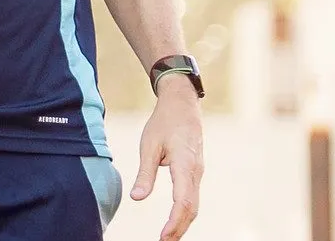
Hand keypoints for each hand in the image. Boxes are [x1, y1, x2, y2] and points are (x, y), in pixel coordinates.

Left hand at [131, 78, 203, 239]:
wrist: (182, 106)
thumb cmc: (163, 123)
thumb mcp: (149, 145)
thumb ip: (145, 173)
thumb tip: (137, 198)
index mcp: (185, 165)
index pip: (183, 201)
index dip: (175, 221)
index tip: (164, 236)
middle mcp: (195, 172)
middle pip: (191, 208)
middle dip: (179, 228)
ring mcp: (197, 173)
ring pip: (193, 204)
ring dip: (183, 222)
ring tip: (168, 237)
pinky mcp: (194, 172)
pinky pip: (192, 197)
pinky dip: (185, 212)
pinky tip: (175, 221)